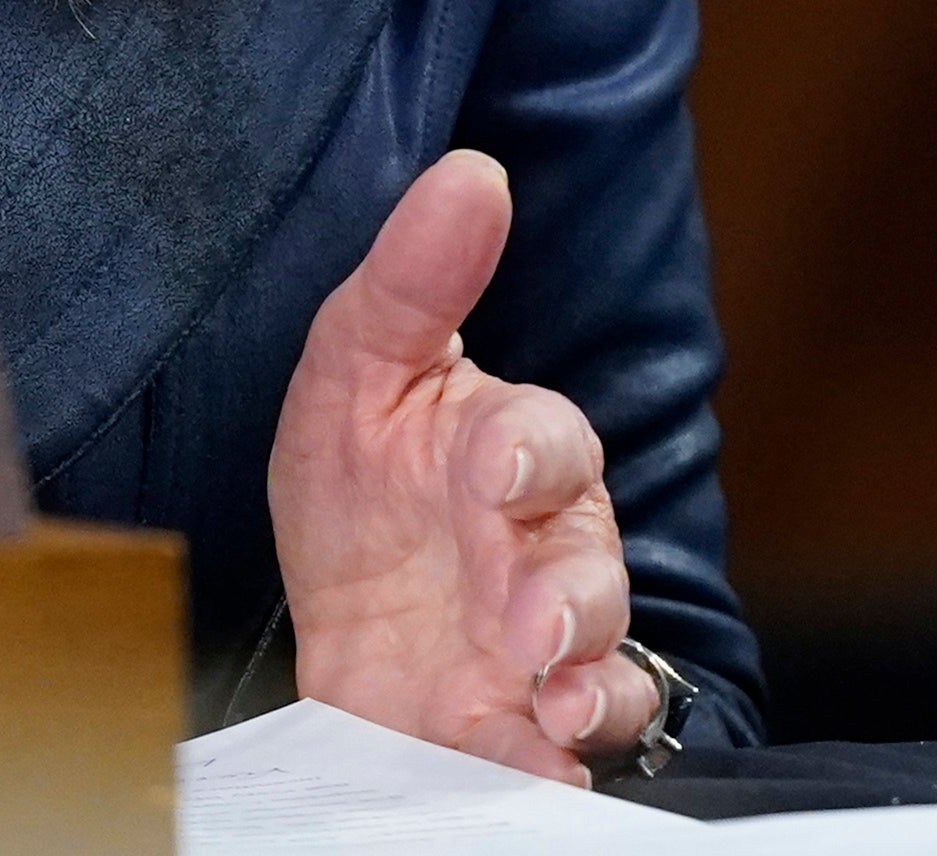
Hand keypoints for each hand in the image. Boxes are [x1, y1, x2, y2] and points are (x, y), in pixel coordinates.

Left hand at [267, 150, 649, 784]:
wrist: (335, 617)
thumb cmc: (362, 478)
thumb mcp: (356, 365)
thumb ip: (414, 276)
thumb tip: (471, 171)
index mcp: (509, 450)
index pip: (547, 441)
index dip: (528, 454)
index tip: (491, 468)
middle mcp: (542, 549)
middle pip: (588, 565)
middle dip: (567, 595)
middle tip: (529, 625)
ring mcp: (539, 647)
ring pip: (601, 661)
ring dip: (584, 684)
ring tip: (552, 704)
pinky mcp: (516, 727)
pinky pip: (566, 752)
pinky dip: (557, 764)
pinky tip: (535, 767)